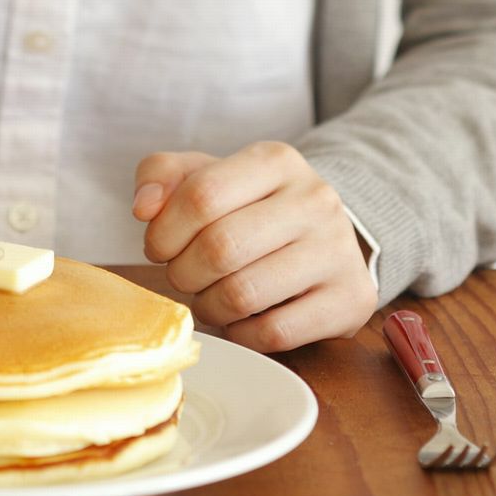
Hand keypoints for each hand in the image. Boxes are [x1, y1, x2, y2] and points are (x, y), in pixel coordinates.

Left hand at [132, 142, 377, 351]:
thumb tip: (144, 208)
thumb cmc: (249, 206)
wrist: (323, 237)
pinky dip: (241, 334)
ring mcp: (338, 251)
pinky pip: (274, 333)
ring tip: (208, 297)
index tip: (158, 247)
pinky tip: (238, 320)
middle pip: (220, 248)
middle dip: (183, 272)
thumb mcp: (205, 175)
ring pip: (244, 294)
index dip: (164, 231)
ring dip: (208, 306)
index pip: (202, 195)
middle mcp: (315, 200)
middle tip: (182, 276)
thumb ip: (161, 175)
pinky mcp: (351, 300)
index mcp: (276, 161)